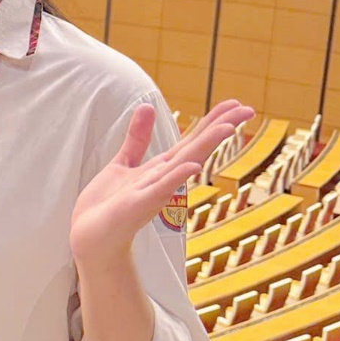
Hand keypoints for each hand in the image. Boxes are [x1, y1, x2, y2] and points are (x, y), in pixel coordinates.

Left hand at [70, 99, 254, 265]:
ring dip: (204, 146)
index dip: (212, 121)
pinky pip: (160, 189)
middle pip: (195, 148)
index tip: (236, 103)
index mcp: (161, 168)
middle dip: (219, 128)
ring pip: (183, 164)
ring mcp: (154, 192)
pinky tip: (192, 166)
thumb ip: (138, 138)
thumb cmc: (109, 204)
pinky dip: (176, 177)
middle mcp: (164, 178)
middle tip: (247, 109)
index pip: (192, 140)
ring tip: (227, 128)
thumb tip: (147, 107)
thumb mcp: (124, 162)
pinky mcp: (139, 205)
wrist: (92, 237)